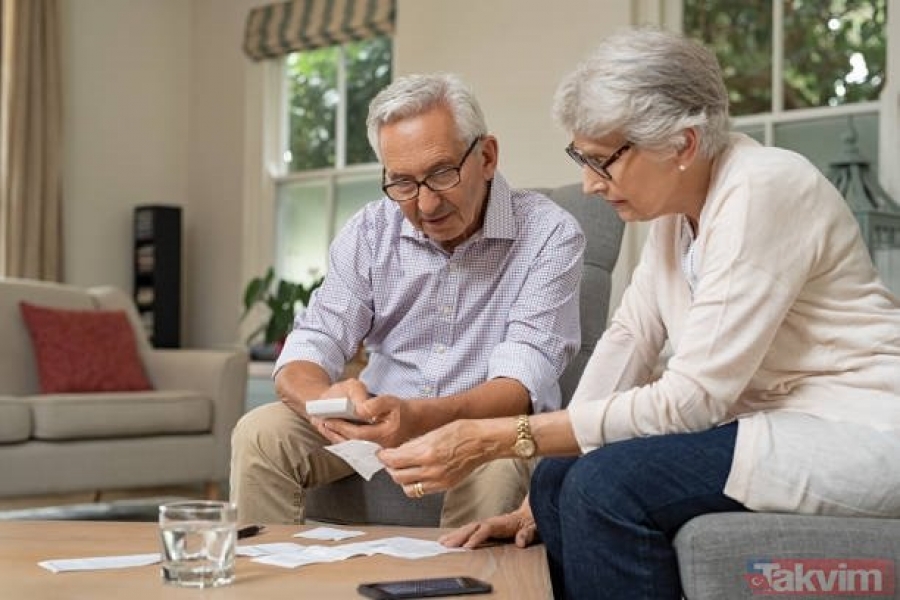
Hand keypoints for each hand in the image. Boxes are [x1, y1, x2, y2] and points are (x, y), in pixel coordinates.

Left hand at [312, 393, 417, 447]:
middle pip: (351, 444)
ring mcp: (379, 453)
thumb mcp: (390, 400)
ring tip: (326, 427)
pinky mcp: (377, 453)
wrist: (415, 420)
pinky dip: (345, 441)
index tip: (328, 419)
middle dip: (334, 434)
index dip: (340, 426)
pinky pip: (357, 449)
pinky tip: (337, 434)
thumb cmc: (402, 409)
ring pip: (352, 448)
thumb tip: (360, 411)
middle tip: (322, 424)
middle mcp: (382, 447)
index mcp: (385, 434)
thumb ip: (374, 404)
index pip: (356, 433)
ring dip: (337, 438)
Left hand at [378, 420, 493, 495]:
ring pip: (408, 488)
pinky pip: (422, 491)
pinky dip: (415, 485)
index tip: (382, 453)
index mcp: (425, 452)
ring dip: (401, 479)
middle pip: (397, 476)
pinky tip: (416, 475)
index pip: (393, 460)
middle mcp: (430, 469)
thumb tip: (398, 452)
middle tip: (388, 460)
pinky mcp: (445, 486)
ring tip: (401, 469)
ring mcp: (438, 480)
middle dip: (389, 468)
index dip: (384, 456)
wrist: (482, 441)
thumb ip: (414, 444)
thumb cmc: (461, 431)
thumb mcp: (432, 432)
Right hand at [439, 501, 536, 548]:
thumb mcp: (533, 528)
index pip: (486, 529)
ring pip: (468, 528)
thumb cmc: (531, 523)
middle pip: (472, 527)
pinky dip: (458, 534)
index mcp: (502, 523)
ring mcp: (486, 523)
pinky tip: (448, 538)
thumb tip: (521, 542)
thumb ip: (527, 534)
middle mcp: (491, 522)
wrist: (529, 515)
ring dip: (454, 535)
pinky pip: (469, 530)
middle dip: (459, 536)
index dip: (476, 537)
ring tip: (442, 542)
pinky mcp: (484, 527)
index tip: (467, 547)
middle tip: (446, 545)